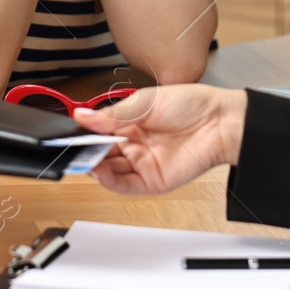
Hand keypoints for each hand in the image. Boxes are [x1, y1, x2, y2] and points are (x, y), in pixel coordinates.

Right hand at [74, 84, 246, 194]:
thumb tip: (82, 115)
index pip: (98, 133)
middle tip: (75, 149)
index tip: (70, 134)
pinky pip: (126, 186)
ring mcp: (142, 163)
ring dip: (94, 167)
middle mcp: (133, 144)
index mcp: (128, 123)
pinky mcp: (152, 180)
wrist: (219, 121)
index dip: (84, 135)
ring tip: (85, 159)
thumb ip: (112, 114)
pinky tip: (100, 172)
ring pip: (109, 171)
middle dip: (86, 152)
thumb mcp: (144, 102)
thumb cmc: (189, 104)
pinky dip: (110, 182)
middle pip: (101, 153)